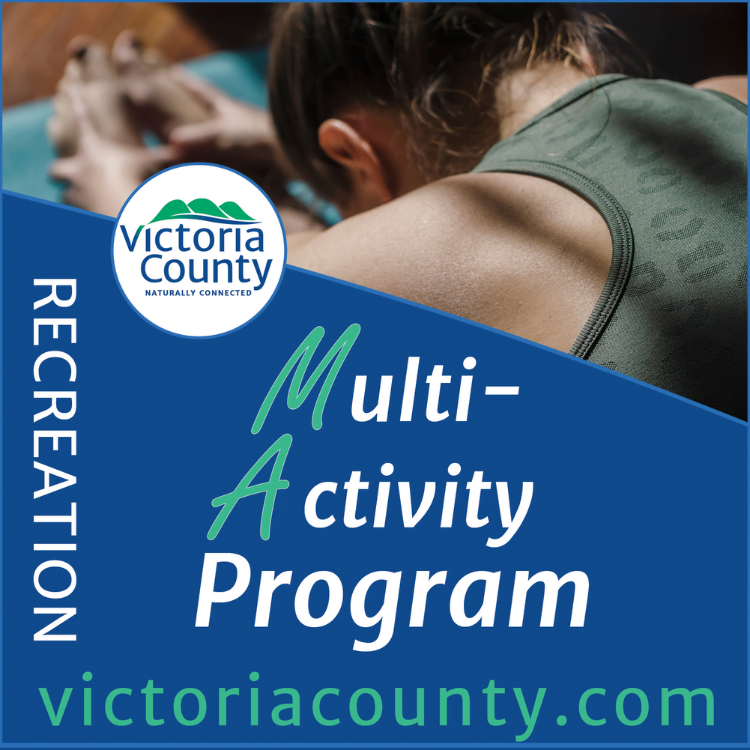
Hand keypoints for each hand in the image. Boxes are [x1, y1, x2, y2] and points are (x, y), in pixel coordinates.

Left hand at [49, 85, 175, 216]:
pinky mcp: (75, 213)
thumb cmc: (138, 182)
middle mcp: (77, 169)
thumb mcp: (158, 165)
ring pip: (66, 194)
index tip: (69, 83)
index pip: (82, 117)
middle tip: (71, 174)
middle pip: (59, 169)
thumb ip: (170, 156)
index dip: (76, 99)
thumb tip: (189, 145)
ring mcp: (74, 192)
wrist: (121, 210)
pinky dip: (82, 216)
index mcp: (95, 149)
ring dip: (74, 196)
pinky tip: (92, 219)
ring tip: (86, 202)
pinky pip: (74, 215)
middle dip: (64, 171)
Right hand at [167, 69, 276, 159]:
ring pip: (223, 130)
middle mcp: (237, 117)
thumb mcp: (223, 134)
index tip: (174, 72)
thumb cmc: (258, 137)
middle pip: (213, 108)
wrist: (293, 151)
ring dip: (210, 134)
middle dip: (198, 106)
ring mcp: (247, 134)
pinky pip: (233, 151)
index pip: (202, 90)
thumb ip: (198, 136)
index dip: (187, 82)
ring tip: (197, 139)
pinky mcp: (255, 152)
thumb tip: (173, 140)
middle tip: (183, 102)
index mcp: (226, 106)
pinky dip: (223, 156)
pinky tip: (219, 165)